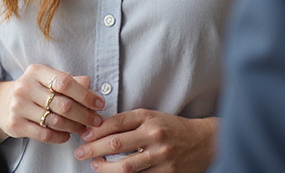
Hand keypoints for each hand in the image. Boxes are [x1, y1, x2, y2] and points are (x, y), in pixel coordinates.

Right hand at [0, 65, 105, 143]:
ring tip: (84, 129)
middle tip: (96, 121)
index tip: (99, 104)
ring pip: (55, 121)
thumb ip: (68, 81)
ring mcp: (19, 106)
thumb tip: (89, 83)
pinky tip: (67, 135)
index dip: (85, 95)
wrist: (1, 103)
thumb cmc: (32, 90)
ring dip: (74, 127)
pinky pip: (44, 134)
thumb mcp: (47, 79)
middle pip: (63, 104)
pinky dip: (60, 136)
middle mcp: (26, 87)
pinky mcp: (16, 124)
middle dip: (84, 114)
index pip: (65, 82)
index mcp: (36, 71)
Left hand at [74, 110, 217, 172]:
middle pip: (116, 144)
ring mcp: (161, 156)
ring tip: (95, 166)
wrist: (204, 142)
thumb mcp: (152, 117)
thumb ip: (129, 121)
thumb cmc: (173, 127)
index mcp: (149, 118)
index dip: (96, 130)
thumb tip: (100, 128)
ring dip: (105, 168)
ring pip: (125, 166)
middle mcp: (154, 135)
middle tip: (80, 153)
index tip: (84, 136)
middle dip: (94, 149)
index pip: (116, 122)